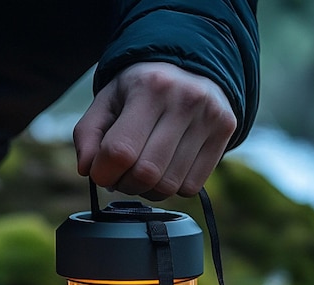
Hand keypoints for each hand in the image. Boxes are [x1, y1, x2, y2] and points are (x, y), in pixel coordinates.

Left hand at [74, 62, 236, 200]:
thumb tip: (87, 170)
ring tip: (143, 172)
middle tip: (122, 176)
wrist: (190, 65)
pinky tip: (167, 169)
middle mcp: (184, 99)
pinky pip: (191, 187)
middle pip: (146, 173)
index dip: (104, 173)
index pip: (120, 151)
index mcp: (148, 86)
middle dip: (125, 185)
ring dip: (148, 190)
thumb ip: (88, 135)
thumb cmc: (140, 90)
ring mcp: (209, 115)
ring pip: (169, 185)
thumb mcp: (107, 101)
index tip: (101, 173)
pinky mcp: (226, 131)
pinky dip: (172, 188)